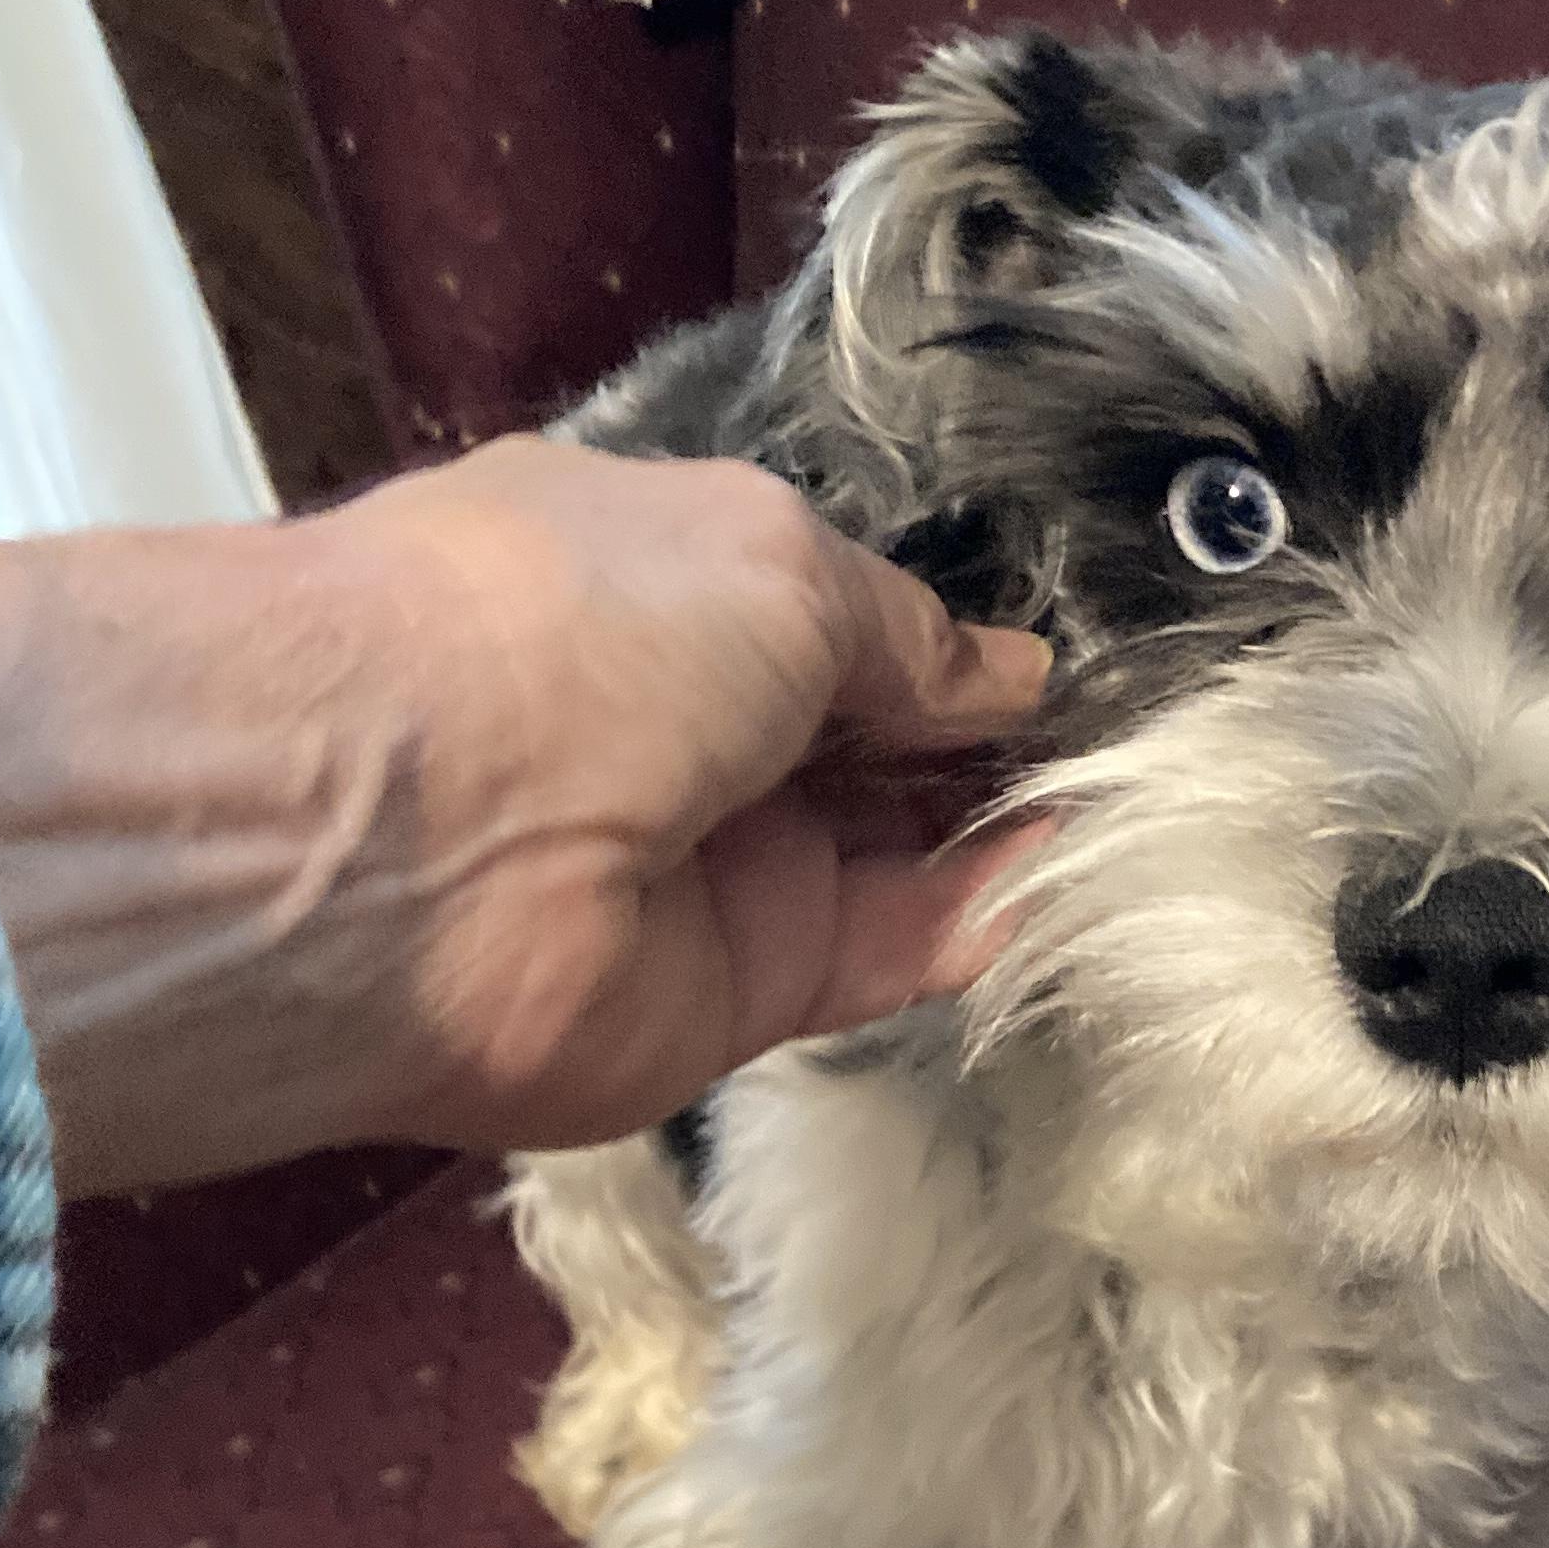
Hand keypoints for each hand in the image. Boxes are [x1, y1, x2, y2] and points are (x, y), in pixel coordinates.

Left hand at [0, 439, 1050, 1190]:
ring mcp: (719, 862)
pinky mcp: (746, 990)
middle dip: (1003, 730)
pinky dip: (988, 918)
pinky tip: (1075, 872)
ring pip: (905, 850)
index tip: (1091, 637)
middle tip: (1150, 722)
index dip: (960, 628)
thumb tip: (1000, 674)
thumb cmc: (552, 632)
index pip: (845, 613)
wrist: (398, 846)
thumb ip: (903, 629)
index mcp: (666, 575)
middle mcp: (690, 720)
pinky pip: (898, 952)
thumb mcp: (774, 557)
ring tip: (1147, 792)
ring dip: (1016, 824)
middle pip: (883, 738)